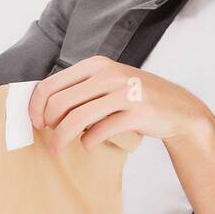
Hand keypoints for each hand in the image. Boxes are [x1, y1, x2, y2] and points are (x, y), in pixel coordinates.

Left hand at [28, 55, 214, 152]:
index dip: (36, 107)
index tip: (36, 123)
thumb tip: (40, 107)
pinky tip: (89, 145)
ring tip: (58, 149)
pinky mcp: (137, 112)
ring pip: (76, 119)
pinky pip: (99, 131)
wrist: (178, 108)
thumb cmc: (135, 97)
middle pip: (59, 103)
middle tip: (50, 139)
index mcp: (96, 64)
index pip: (50, 84)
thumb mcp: (107, 83)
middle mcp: (109, 74)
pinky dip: (88, 142)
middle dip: (48, 126)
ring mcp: (125, 92)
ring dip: (61, 139)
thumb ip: (79, 89)